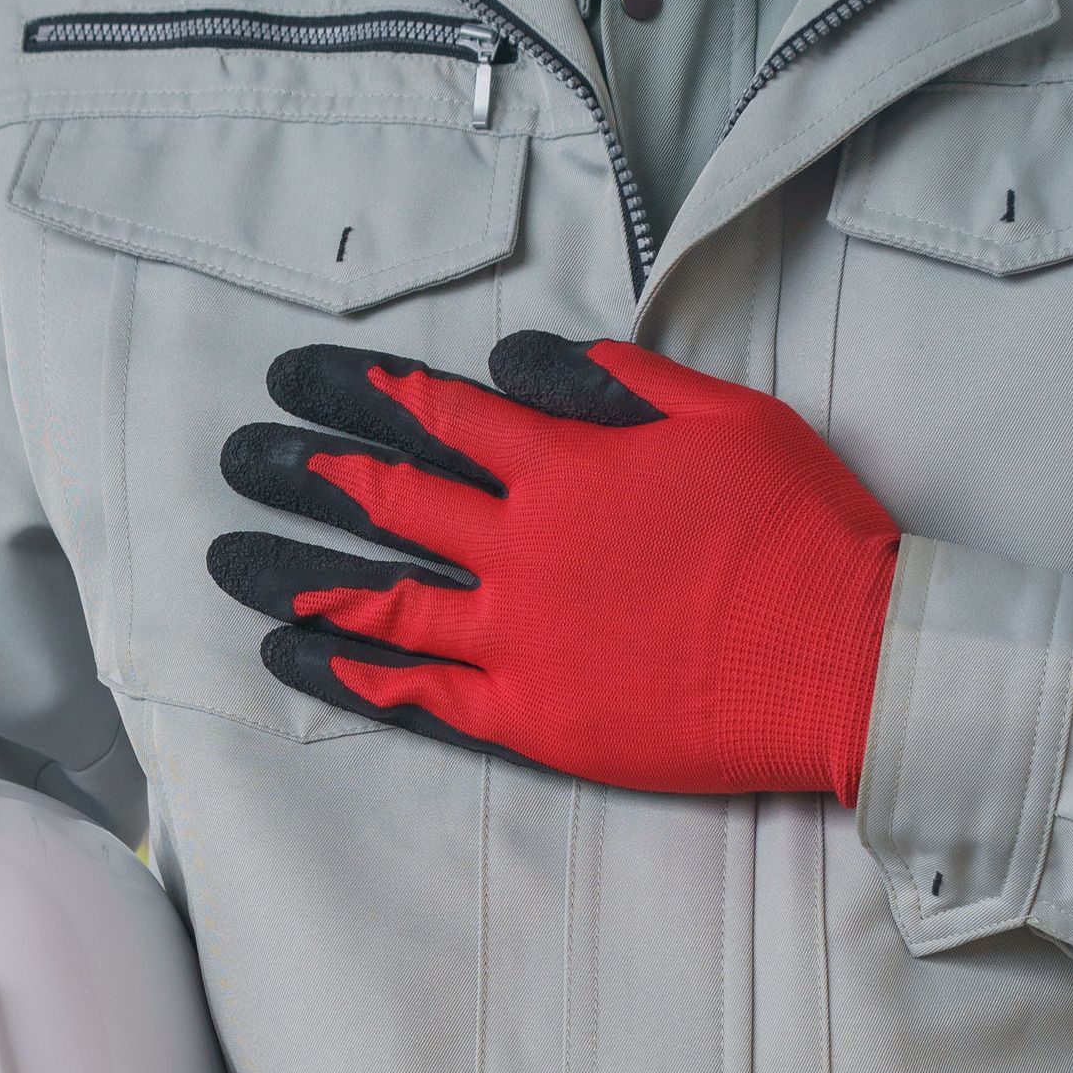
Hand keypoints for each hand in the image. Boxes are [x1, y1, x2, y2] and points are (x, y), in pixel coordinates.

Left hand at [209, 332, 900, 805]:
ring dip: (297, 573)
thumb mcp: (723, 416)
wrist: (846, 660)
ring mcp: (520, 639)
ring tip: (227, 557)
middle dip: (303, 470)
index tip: (295, 378)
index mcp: (568, 467)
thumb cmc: (799, 532)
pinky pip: (419, 694)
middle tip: (238, 456)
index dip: (358, 392)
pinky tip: (292, 651)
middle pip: (388, 500)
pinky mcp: (532, 716)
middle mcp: (525, 549)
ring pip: (380, 600)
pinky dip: (350, 672)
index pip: (437, 415)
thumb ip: (612, 382)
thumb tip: (518, 356)